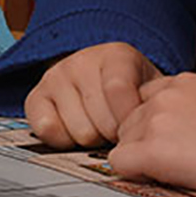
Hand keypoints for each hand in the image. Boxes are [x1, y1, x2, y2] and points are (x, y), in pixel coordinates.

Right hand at [25, 42, 156, 148]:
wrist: (99, 81)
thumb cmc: (131, 93)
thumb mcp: (151, 93)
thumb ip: (156, 109)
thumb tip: (160, 138)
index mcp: (116, 55)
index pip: (118, 91)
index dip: (129, 120)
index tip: (137, 128)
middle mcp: (82, 60)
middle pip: (101, 120)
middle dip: (114, 134)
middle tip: (118, 129)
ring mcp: (55, 77)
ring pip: (79, 131)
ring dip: (93, 139)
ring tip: (99, 128)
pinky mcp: (35, 97)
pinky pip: (48, 131)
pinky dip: (64, 141)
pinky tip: (75, 130)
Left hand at [110, 72, 195, 195]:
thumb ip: (195, 105)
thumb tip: (189, 124)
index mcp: (180, 82)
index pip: (143, 101)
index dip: (152, 125)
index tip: (169, 142)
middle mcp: (162, 97)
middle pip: (129, 123)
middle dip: (144, 143)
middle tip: (174, 163)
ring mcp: (155, 122)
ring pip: (123, 143)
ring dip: (142, 160)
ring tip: (176, 173)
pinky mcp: (153, 151)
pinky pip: (120, 164)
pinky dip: (135, 175)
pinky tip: (162, 180)